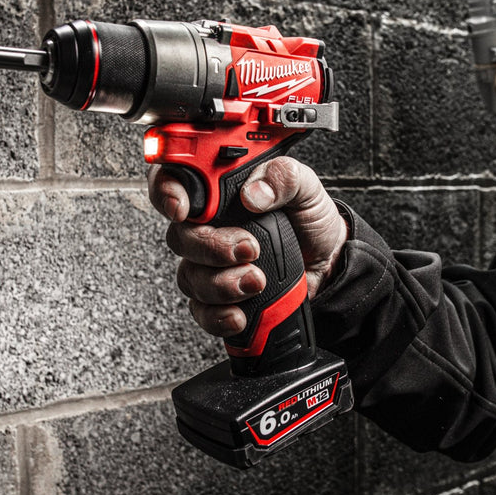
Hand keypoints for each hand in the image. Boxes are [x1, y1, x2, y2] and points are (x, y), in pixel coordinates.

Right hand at [147, 156, 349, 338]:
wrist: (329, 261)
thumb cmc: (308, 219)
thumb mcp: (306, 189)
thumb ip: (284, 178)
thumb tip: (255, 191)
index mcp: (220, 192)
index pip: (176, 181)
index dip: (166, 191)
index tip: (181, 208)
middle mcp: (208, 227)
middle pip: (179, 236)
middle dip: (210, 247)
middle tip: (248, 248)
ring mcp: (210, 264)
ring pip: (190, 277)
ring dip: (221, 284)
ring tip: (257, 281)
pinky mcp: (219, 297)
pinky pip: (201, 311)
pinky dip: (218, 315)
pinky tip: (239, 314)